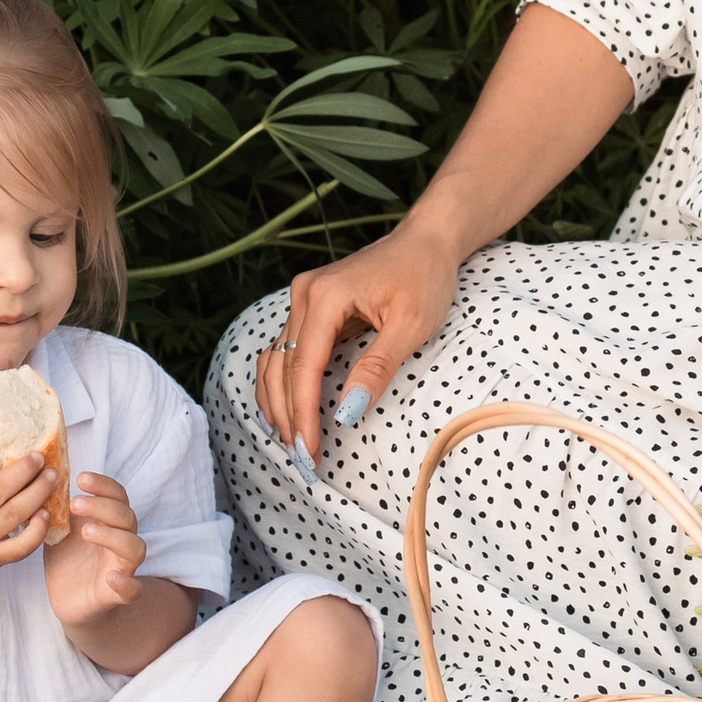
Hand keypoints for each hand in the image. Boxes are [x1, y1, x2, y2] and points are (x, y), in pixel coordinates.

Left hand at [44, 471, 145, 626]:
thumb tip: (39, 477)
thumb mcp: (57, 529)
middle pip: (127, 517)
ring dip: (112, 536)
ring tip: (86, 531)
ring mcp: (122, 567)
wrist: (68, 600)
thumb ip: (56, 508)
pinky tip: (111, 578)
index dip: (103, 485)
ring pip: (134, 547)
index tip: (80, 478)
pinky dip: (127, 583)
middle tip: (74, 503)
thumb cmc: (66, 559)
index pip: (117, 496)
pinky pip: (133, 590)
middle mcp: (121, 541)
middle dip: (103, 507)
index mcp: (109, 522)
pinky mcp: (117, 595)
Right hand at [255, 219, 463, 461]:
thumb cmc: (424, 277)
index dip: (303, 413)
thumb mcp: (411, 325)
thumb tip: (347, 411)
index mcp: (326, 296)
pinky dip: (281, 383)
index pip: (303, 366)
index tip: (309, 451)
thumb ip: (376, 367)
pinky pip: (284, 350)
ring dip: (279, 403)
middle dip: (289, 416)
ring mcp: (302, 299)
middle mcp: (304, 294)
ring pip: (276, 360)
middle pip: (282, 367)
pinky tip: (283, 412)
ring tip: (291, 443)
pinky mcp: (309, 307)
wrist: (426, 242)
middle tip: (302, 460)